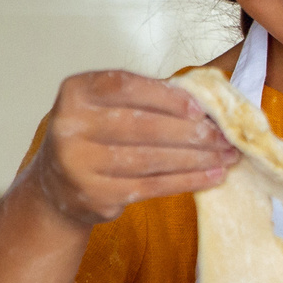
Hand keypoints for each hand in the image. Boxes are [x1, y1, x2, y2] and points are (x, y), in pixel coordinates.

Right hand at [22, 71, 237, 229]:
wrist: (56, 187)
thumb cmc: (95, 136)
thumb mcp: (106, 107)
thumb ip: (145, 99)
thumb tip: (206, 104)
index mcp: (76, 92)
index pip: (126, 87)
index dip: (166, 97)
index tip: (200, 108)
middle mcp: (70, 126)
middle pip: (142, 126)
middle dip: (191, 132)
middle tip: (224, 136)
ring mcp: (79, 164)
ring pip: (150, 159)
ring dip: (196, 158)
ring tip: (226, 156)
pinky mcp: (94, 195)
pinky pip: (151, 186)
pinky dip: (187, 181)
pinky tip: (211, 176)